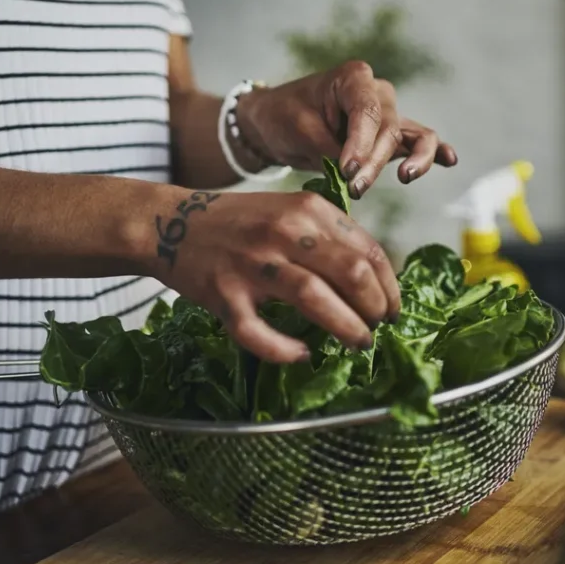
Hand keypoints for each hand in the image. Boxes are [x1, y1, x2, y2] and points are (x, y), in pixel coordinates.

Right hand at [146, 188, 399, 362]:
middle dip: (375, 309)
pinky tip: (301, 354)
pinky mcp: (223, 295)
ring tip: (358, 343)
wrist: (171, 223)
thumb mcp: (291, 210)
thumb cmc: (241, 223)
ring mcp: (252, 264)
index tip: (393, 309)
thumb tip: (376, 278)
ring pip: (314, 299)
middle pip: (351, 274)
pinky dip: (285, 349)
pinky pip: (259, 333)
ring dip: (346, 328)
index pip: (368, 251)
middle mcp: (283, 232)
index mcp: (307, 210)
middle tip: (376, 328)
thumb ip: (331, 235)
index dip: (390, 287)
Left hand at [236, 61, 458, 198]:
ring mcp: (389, 114)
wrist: (277, 122)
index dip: (361, 144)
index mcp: (353, 78)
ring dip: (414, 160)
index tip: (346, 170)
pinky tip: (450, 160)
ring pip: (415, 135)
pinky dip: (434, 152)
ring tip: (406, 177)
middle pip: (389, 129)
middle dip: (374, 162)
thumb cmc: (284, 117)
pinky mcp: (391, 137)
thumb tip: (357, 171)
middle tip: (354, 188)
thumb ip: (331, 148)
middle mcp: (378, 92)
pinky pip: (419, 142)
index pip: (368, 111)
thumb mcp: (300, 130)